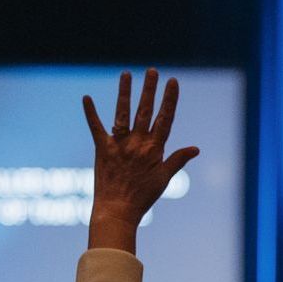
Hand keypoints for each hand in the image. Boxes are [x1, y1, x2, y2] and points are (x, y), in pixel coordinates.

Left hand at [83, 70, 199, 252]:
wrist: (118, 210)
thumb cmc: (143, 196)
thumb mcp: (164, 178)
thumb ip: (178, 159)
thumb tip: (195, 149)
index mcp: (154, 149)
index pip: (166, 119)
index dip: (170, 99)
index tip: (173, 82)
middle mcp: (137, 143)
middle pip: (145, 111)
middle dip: (150, 89)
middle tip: (152, 71)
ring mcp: (119, 144)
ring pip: (123, 113)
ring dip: (124, 93)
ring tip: (126, 74)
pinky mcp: (102, 149)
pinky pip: (95, 128)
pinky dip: (91, 113)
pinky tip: (87, 98)